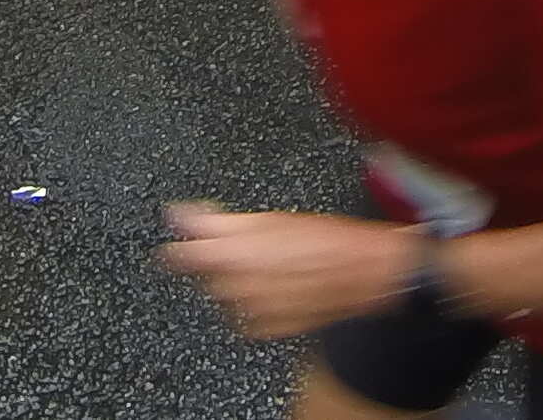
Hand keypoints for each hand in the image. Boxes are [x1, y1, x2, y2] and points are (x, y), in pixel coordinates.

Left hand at [159, 205, 417, 340]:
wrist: (363, 271)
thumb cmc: (325, 239)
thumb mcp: (269, 218)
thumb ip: (216, 221)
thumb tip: (179, 214)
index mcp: (233, 251)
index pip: (180, 253)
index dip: (179, 242)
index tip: (181, 232)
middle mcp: (235, 283)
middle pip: (206, 272)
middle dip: (222, 257)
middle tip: (255, 245)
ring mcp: (249, 309)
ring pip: (226, 293)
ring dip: (240, 279)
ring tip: (276, 264)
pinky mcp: (264, 328)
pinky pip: (246, 315)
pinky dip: (257, 301)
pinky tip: (281, 285)